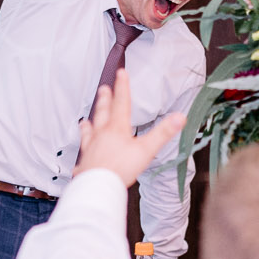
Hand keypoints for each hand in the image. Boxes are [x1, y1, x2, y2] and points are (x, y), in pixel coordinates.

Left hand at [76, 69, 184, 188]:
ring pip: (89, 132)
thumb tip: (179, 117)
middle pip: (103, 113)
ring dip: (89, 124)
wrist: (98, 185)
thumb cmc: (121, 168)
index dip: (122, 87)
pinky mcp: (85, 163)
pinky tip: (79, 160)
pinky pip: (83, 157)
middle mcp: (101, 135)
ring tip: (85, 120)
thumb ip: (163, 133)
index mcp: (117, 129)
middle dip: (104, 99)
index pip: (121, 103)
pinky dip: (82, 155)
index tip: (121, 73)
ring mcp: (91, 148)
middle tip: (103, 89)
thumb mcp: (146, 149)